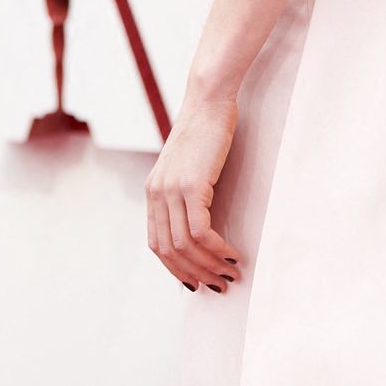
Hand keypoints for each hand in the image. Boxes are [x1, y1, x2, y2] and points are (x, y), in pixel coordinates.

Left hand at [146, 92, 244, 292]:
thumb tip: (198, 226)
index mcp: (153, 192)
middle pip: (170, 252)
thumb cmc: (205, 131)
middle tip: (220, 284)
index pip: (157, 245)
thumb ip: (184, 193)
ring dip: (210, 265)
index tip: (198, 282)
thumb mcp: (187, 166)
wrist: (209, 100)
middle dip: (195, 274)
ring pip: (186, 245)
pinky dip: (217, 248)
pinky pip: (201, 231)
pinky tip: (233, 253)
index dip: (177, 270)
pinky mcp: (192, 185)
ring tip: (231, 272)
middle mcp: (157, 194)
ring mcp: (172, 190)